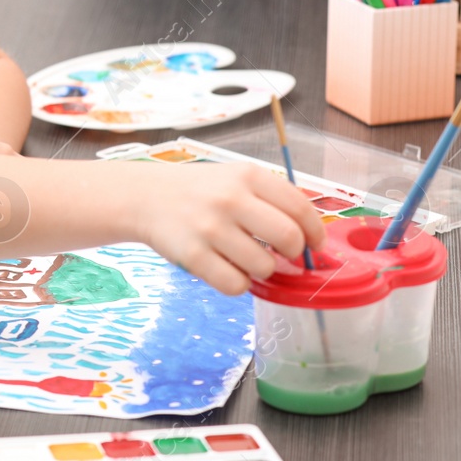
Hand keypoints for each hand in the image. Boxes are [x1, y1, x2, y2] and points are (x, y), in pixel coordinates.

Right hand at [133, 163, 325, 295]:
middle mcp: (230, 198)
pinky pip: (235, 285)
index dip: (315, 233)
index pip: (300, 208)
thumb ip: (272, 200)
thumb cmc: (200, 191)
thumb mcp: (236, 178)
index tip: (314, 245)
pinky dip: (238, 283)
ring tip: (246, 259)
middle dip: (293, 254)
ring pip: (264, 267)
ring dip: (262, 270)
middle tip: (283, 255)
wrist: (145, 196)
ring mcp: (209, 227)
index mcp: (248, 175)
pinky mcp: (192, 255)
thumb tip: (310, 238)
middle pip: (288, 238)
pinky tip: (228, 269)